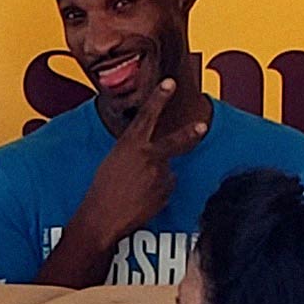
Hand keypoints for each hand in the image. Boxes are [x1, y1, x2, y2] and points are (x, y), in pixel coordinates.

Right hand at [80, 79, 208, 247]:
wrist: (102, 219)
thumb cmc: (101, 191)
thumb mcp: (111, 162)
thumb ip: (132, 153)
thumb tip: (147, 156)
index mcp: (130, 144)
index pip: (147, 115)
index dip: (159, 97)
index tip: (170, 83)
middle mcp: (148, 156)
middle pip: (175, 141)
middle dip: (190, 133)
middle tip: (202, 127)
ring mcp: (159, 175)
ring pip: (166, 171)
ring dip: (155, 179)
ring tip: (136, 191)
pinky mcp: (165, 193)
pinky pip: (165, 189)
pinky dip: (156, 193)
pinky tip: (141, 200)